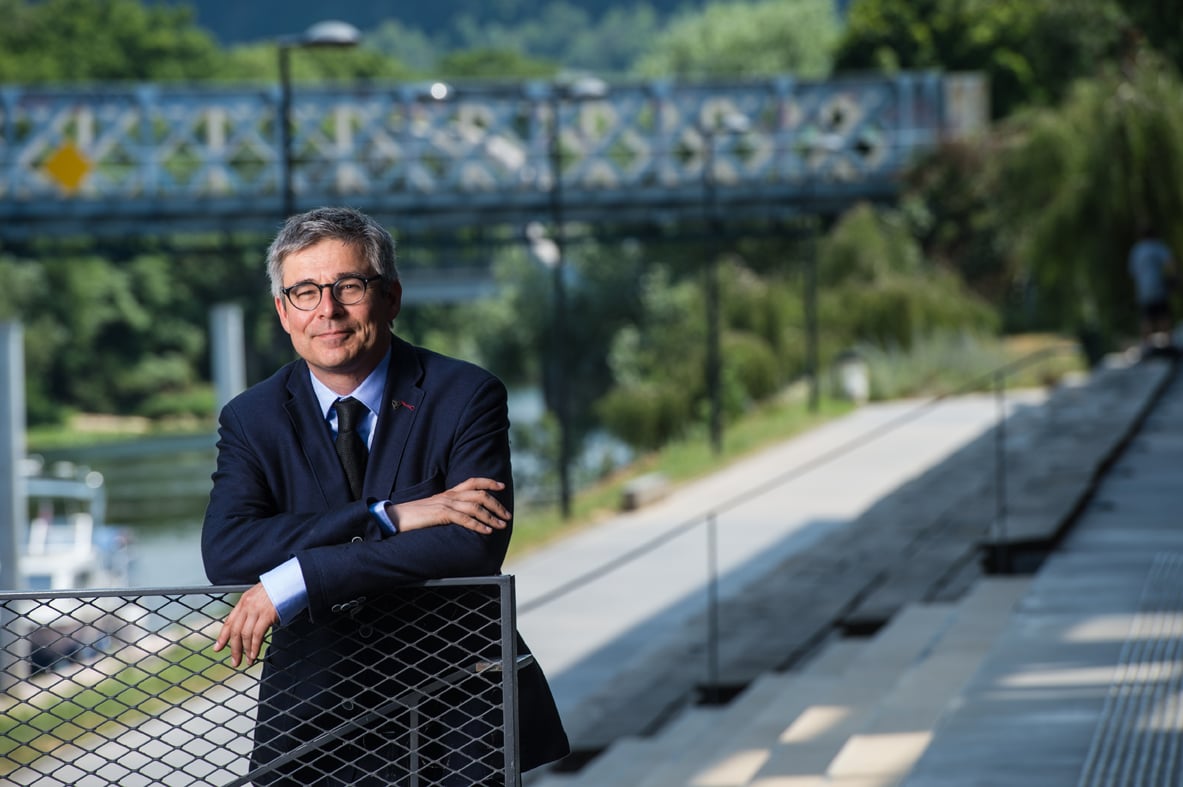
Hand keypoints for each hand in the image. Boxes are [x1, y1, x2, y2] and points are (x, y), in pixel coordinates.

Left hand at [212, 583, 278, 667]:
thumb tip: (249, 622)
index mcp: (244, 600)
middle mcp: (247, 605)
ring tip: (247, 661)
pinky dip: (254, 647)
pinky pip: (257, 635)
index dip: (223, 636)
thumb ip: (253, 607)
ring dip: (245, 650)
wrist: (291, 581)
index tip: (217, 648)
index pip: (229, 621)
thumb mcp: (260, 595)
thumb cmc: (278, 589)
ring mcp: (256, 610)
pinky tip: (254, 654)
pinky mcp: (267, 615)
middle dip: (234, 648)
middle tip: (234, 661)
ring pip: (245, 635)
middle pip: (235, 631)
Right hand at [388, 477, 510, 534]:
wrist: (396, 517)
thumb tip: (462, 516)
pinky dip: (478, 525)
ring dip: (491, 517)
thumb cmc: (414, 515)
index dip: (489, 482)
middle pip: (480, 494)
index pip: (473, 481)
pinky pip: (464, 519)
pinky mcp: (441, 514)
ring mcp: (446, 503)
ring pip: (476, 507)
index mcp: (449, 492)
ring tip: (501, 525)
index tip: (501, 486)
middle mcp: (450, 495)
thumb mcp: (435, 509)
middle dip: (496, 504)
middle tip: (507, 515)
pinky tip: (486, 531)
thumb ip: (449, 509)